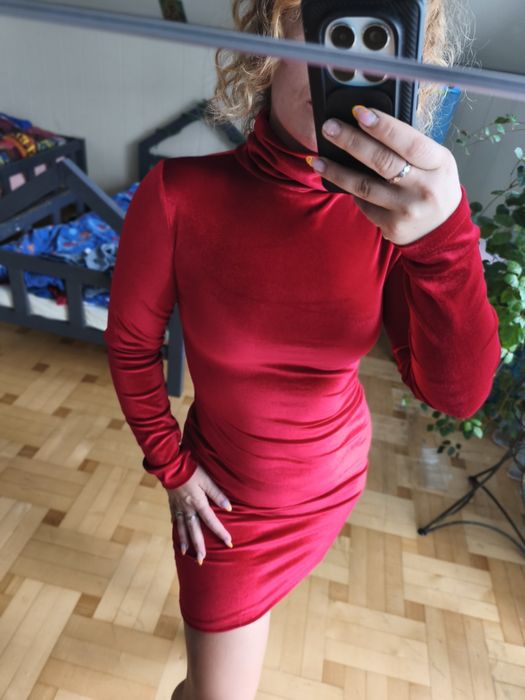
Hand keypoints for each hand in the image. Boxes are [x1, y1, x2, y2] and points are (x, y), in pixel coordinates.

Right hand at [166, 464, 232, 564]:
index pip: (211, 521)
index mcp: (198, 503)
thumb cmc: (191, 470)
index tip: (228, 543)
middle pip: (194, 531)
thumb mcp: (207, 480)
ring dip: (185, 542)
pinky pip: (174, 520)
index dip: (220, 532)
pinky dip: (177, 529)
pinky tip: (178, 535)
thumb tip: (229, 507)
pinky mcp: (172, 504)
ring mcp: (178, 507)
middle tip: (202, 560)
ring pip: (182, 528)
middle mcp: (187, 509)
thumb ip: (217, 494)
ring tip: (187, 554)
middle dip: (199, 546)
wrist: (170, 465)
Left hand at [307, 105, 462, 245]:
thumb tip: (368, 123)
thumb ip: (409, 146)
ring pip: (365, 186)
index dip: (383, 127)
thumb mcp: (434, 161)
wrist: (441, 227)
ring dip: (337, 171)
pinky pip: (364, 204)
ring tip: (317, 159)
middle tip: (329, 127)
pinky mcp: (392, 226)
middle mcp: (424, 188)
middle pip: (382, 162)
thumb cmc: (433, 184)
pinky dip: (350, 189)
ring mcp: (407, 209)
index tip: (359, 112)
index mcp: (439, 163)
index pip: (409, 142)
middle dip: (352, 142)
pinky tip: (337, 179)